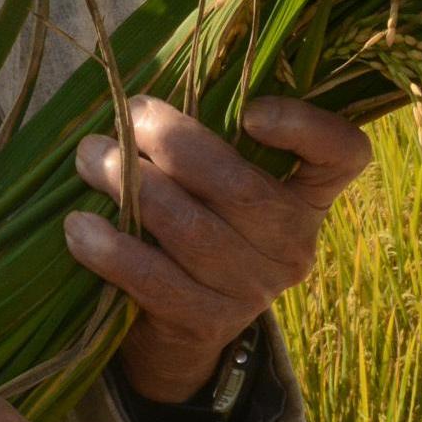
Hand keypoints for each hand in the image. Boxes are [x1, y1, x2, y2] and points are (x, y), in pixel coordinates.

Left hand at [63, 96, 372, 405]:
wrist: (178, 330)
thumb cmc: (191, 221)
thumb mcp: (214, 181)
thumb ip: (203, 136)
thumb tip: (140, 91)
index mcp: (306, 196)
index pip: (343, 155)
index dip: (308, 127)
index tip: (251, 110)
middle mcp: (292, 244)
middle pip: (242, 187)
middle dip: (173, 143)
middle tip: (126, 118)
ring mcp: (253, 289)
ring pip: (191, 230)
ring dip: (131, 186)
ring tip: (89, 158)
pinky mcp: (208, 323)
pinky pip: (156, 281)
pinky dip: (112, 249)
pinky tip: (79, 228)